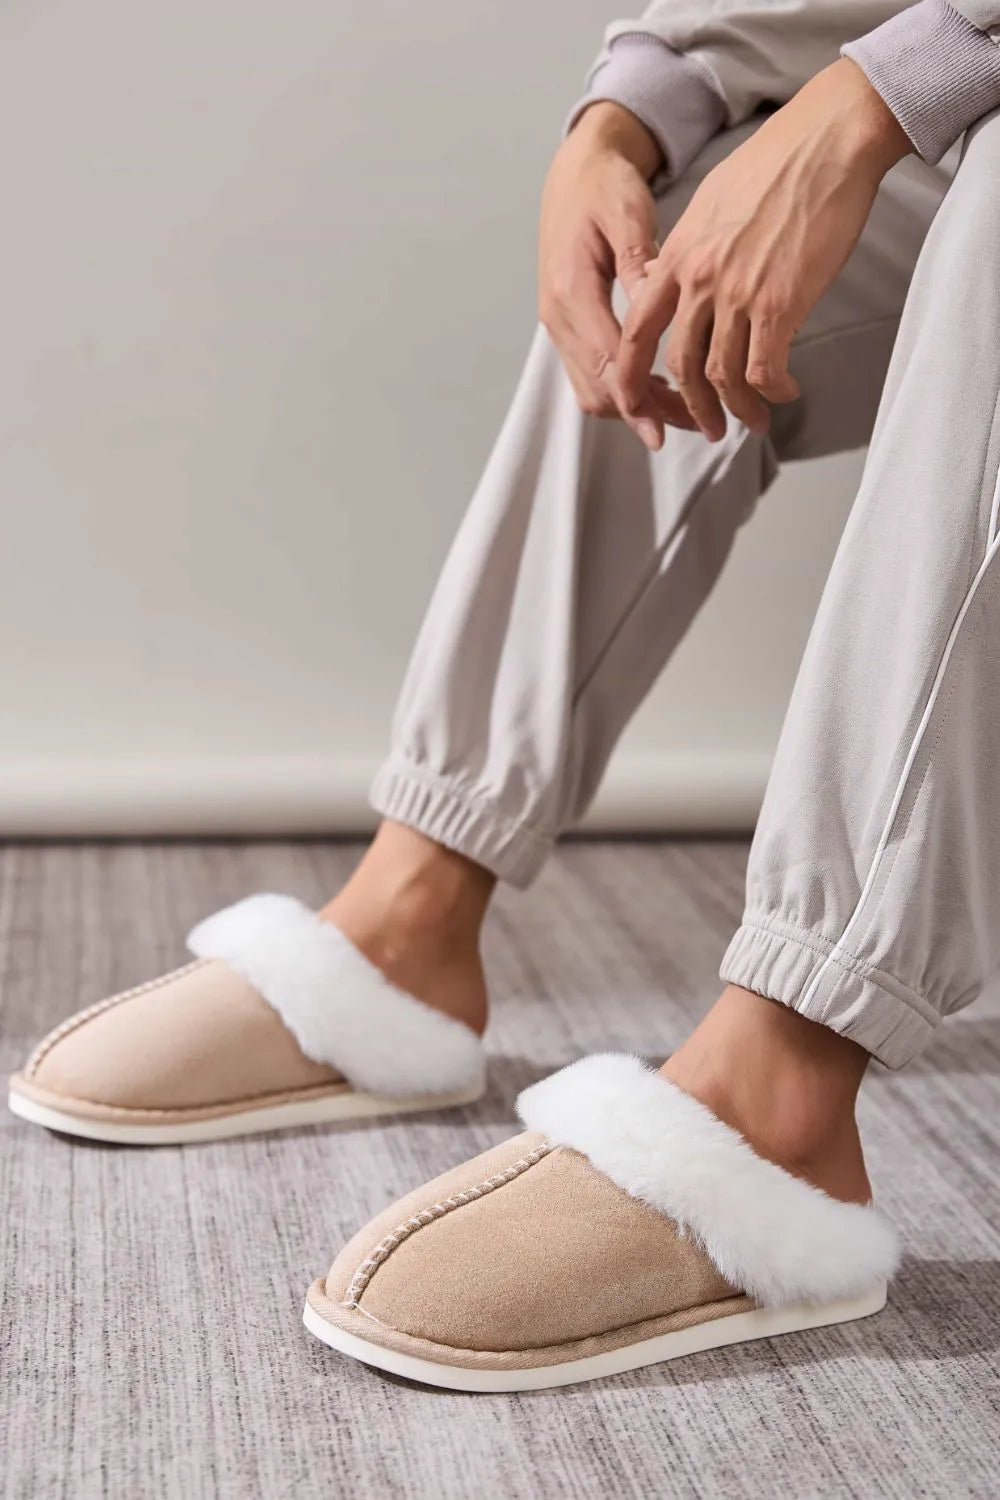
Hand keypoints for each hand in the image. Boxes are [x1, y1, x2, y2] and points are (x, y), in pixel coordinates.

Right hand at [539, 102, 696, 449]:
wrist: (574, 172)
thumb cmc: (604, 186)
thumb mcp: (625, 211)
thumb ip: (637, 262)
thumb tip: (652, 304)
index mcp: (571, 290)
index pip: (605, 362)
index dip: (635, 401)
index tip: (664, 430)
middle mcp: (558, 316)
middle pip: (597, 388)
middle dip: (644, 413)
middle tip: (696, 423)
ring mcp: (559, 325)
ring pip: (590, 389)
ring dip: (634, 408)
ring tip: (685, 413)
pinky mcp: (567, 326)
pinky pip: (589, 375)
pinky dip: (622, 391)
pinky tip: (660, 391)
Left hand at [619, 59, 910, 440]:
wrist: (826, 141)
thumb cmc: (778, 165)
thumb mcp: (711, 202)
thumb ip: (690, 248)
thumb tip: (678, 274)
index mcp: (677, 256)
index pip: (638, 330)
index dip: (630, 376)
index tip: (634, 405)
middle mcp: (699, 280)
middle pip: (680, 364)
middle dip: (692, 407)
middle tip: (709, 428)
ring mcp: (737, 293)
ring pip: (722, 375)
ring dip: (738, 408)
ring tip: (756, 421)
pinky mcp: (779, 303)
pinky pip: (764, 369)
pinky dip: (773, 390)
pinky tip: (786, 392)